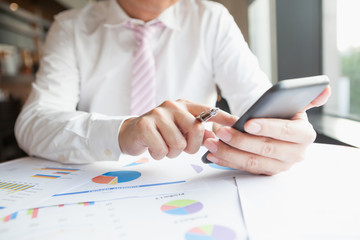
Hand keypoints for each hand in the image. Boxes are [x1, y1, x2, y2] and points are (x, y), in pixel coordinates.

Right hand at [119, 99, 221, 158]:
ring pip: (179, 144)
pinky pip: (162, 149)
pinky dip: (159, 154)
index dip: (225, 118)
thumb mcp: (181, 131)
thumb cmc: (160, 133)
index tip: (239, 124)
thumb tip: (216, 137)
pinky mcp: (145, 124)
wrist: (131, 133)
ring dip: (172, 152)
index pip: (209, 111)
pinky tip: (153, 147)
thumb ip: (199, 133)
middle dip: (190, 146)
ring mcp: (158, 113)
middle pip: (196, 130)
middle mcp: (173, 105)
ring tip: (164, 146)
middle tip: (179, 147)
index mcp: (184, 105)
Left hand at [203, 86, 330, 174]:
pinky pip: (244, 169)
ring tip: (211, 142)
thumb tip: (324, 89)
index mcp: (304, 135)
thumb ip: (308, 98)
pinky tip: (213, 154)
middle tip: (221, 131)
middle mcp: (295, 154)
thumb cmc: (284, 116)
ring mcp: (280, 166)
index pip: (286, 132)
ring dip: (229, 153)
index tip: (248, 123)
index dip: (268, 128)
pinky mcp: (265, 172)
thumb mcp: (295, 106)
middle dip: (240, 141)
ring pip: (252, 162)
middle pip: (266, 149)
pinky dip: (227, 161)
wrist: (277, 132)